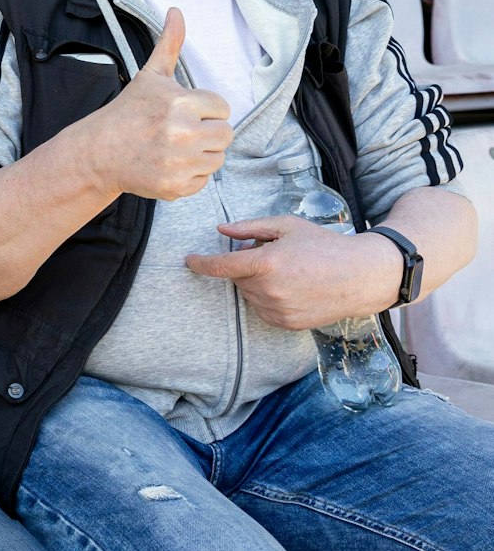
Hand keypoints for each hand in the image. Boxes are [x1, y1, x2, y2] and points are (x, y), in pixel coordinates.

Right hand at [85, 8, 231, 200]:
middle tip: (180, 132)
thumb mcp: (150, 76)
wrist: (98, 152)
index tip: (182, 113)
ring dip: (201, 154)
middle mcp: (182, 133)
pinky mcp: (175, 186)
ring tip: (175, 148)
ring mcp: (179, 162)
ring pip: (217, 159)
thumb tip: (176, 11)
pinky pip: (203, 181)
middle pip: (225, 135)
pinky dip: (189, 176)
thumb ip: (170, 44)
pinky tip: (168, 165)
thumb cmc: (128, 112)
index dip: (205, 110)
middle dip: (206, 133)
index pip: (222, 108)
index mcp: (181, 103)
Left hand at [186, 215, 402, 329]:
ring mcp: (278, 310)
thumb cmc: (324, 245)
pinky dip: (268, 298)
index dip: (201, 263)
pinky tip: (292, 287)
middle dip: (246, 266)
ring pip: (249, 294)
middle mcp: (269, 290)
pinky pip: (263, 309)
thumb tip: (221, 230)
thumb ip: (250, 227)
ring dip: (256, 282)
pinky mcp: (287, 323)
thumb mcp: (287, 226)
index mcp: (266, 264)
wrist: (361, 276)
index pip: (221, 266)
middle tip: (272, 255)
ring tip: (287, 271)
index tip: (189, 260)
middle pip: (237, 278)